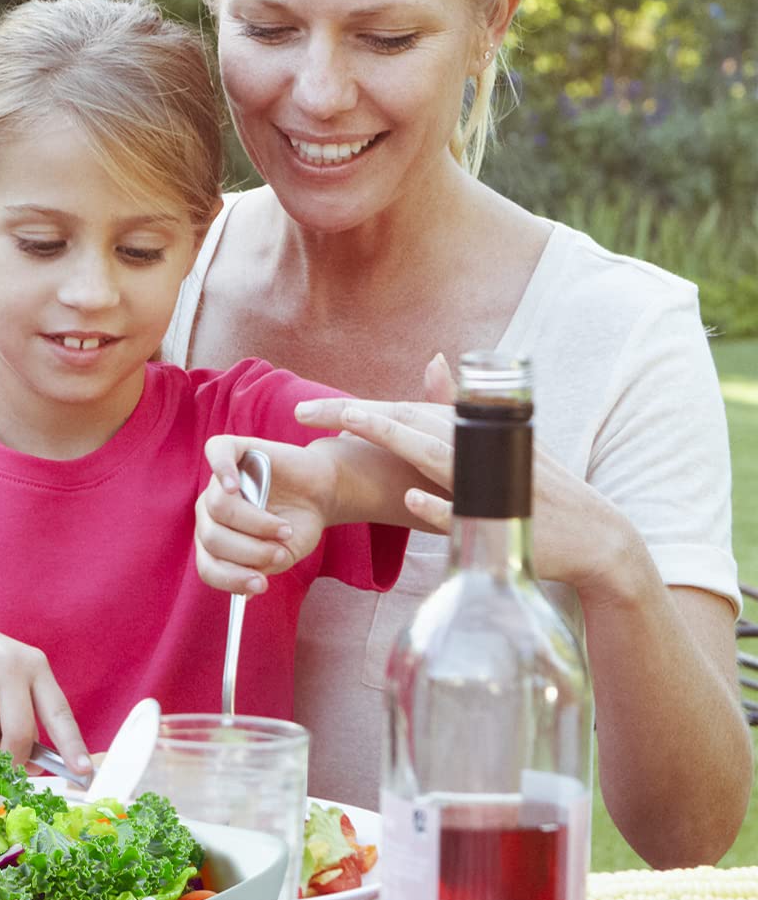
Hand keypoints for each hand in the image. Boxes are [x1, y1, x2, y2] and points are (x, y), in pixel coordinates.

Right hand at [0, 622, 90, 773]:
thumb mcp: (11, 678)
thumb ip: (25, 718)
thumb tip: (30, 767)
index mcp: (33, 666)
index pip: (59, 712)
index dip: (72, 746)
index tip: (83, 771)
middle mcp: (7, 668)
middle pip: (19, 736)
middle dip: (13, 763)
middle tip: (4, 771)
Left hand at [193, 434, 339, 595]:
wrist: (323, 493)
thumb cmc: (298, 524)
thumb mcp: (283, 555)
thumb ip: (261, 568)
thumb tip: (246, 594)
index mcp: (216, 539)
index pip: (208, 566)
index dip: (232, 579)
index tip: (261, 584)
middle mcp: (210, 512)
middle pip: (213, 537)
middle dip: (251, 551)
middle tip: (283, 551)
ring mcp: (219, 481)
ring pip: (219, 507)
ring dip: (257, 525)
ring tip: (285, 529)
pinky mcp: (234, 450)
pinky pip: (215, 453)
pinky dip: (222, 470)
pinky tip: (236, 486)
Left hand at [292, 353, 626, 591]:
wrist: (596, 539)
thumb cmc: (534, 488)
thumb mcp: (496, 440)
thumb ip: (458, 406)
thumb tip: (434, 360)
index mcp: (470, 435)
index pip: (404, 411)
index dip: (355, 408)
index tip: (308, 410)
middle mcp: (477, 452)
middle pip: (409, 424)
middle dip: (354, 415)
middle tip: (303, 412)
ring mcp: (489, 487)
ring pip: (435, 459)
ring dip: (394, 441)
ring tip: (351, 427)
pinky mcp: (503, 524)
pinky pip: (466, 516)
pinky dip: (439, 508)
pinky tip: (410, 502)